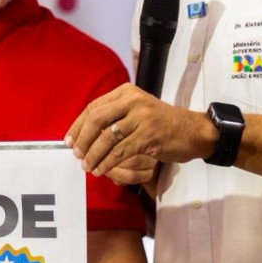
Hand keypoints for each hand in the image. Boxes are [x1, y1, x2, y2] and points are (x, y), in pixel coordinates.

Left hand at [65, 83, 212, 177]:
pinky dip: (107, 162)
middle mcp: (133, 101)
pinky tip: (102, 170)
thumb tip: (83, 132)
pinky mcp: (149, 136)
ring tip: (87, 166)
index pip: (94, 107)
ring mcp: (142, 118)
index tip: (68, 141)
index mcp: (126, 92)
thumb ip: (114, 115)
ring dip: (93, 155)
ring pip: (107, 137)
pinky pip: (120, 151)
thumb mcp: (138, 110)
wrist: (193, 131)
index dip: (78, 126)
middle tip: (76, 154)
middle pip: (96, 119)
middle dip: (82, 139)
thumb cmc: (162, 123)